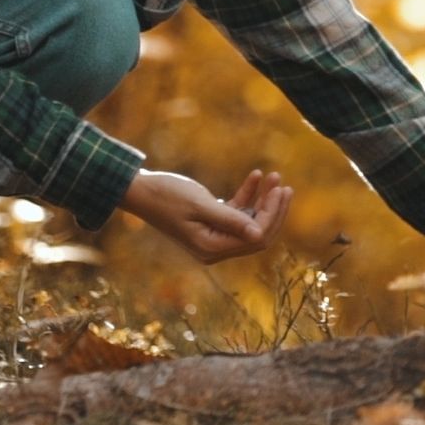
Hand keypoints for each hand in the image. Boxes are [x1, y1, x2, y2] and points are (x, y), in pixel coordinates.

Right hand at [118, 168, 292, 263]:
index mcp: (212, 248)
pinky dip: (246, 196)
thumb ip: (231, 220)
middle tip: (284, 186)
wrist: (140, 190)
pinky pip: (236, 213)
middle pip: (257, 234)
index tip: (280, 190)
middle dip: (272, 210)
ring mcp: (213, 236)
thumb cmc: (167, 195)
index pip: (256, 238)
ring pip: (249, 222)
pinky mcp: (210, 222)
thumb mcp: (200, 205)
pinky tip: (255, 176)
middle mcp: (214, 248)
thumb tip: (260, 235)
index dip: (272, 216)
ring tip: (273, 177)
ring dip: (262, 200)